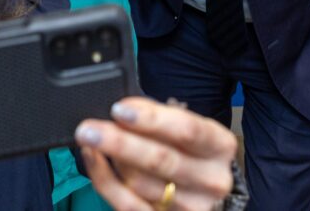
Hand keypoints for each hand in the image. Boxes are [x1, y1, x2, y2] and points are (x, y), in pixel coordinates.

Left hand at [77, 97, 236, 210]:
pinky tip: (93, 159)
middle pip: (161, 160)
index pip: (187, 130)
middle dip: (120, 142)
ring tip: (90, 140)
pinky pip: (127, 204)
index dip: (151, 120)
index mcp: (220, 146)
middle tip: (89, 129)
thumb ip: (160, 116)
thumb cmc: (193, 150)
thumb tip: (123, 110)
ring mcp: (190, 206)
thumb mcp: (189, 127)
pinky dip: (104, 180)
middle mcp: (211, 179)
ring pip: (140, 183)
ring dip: (110, 160)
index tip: (119, 110)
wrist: (207, 189)